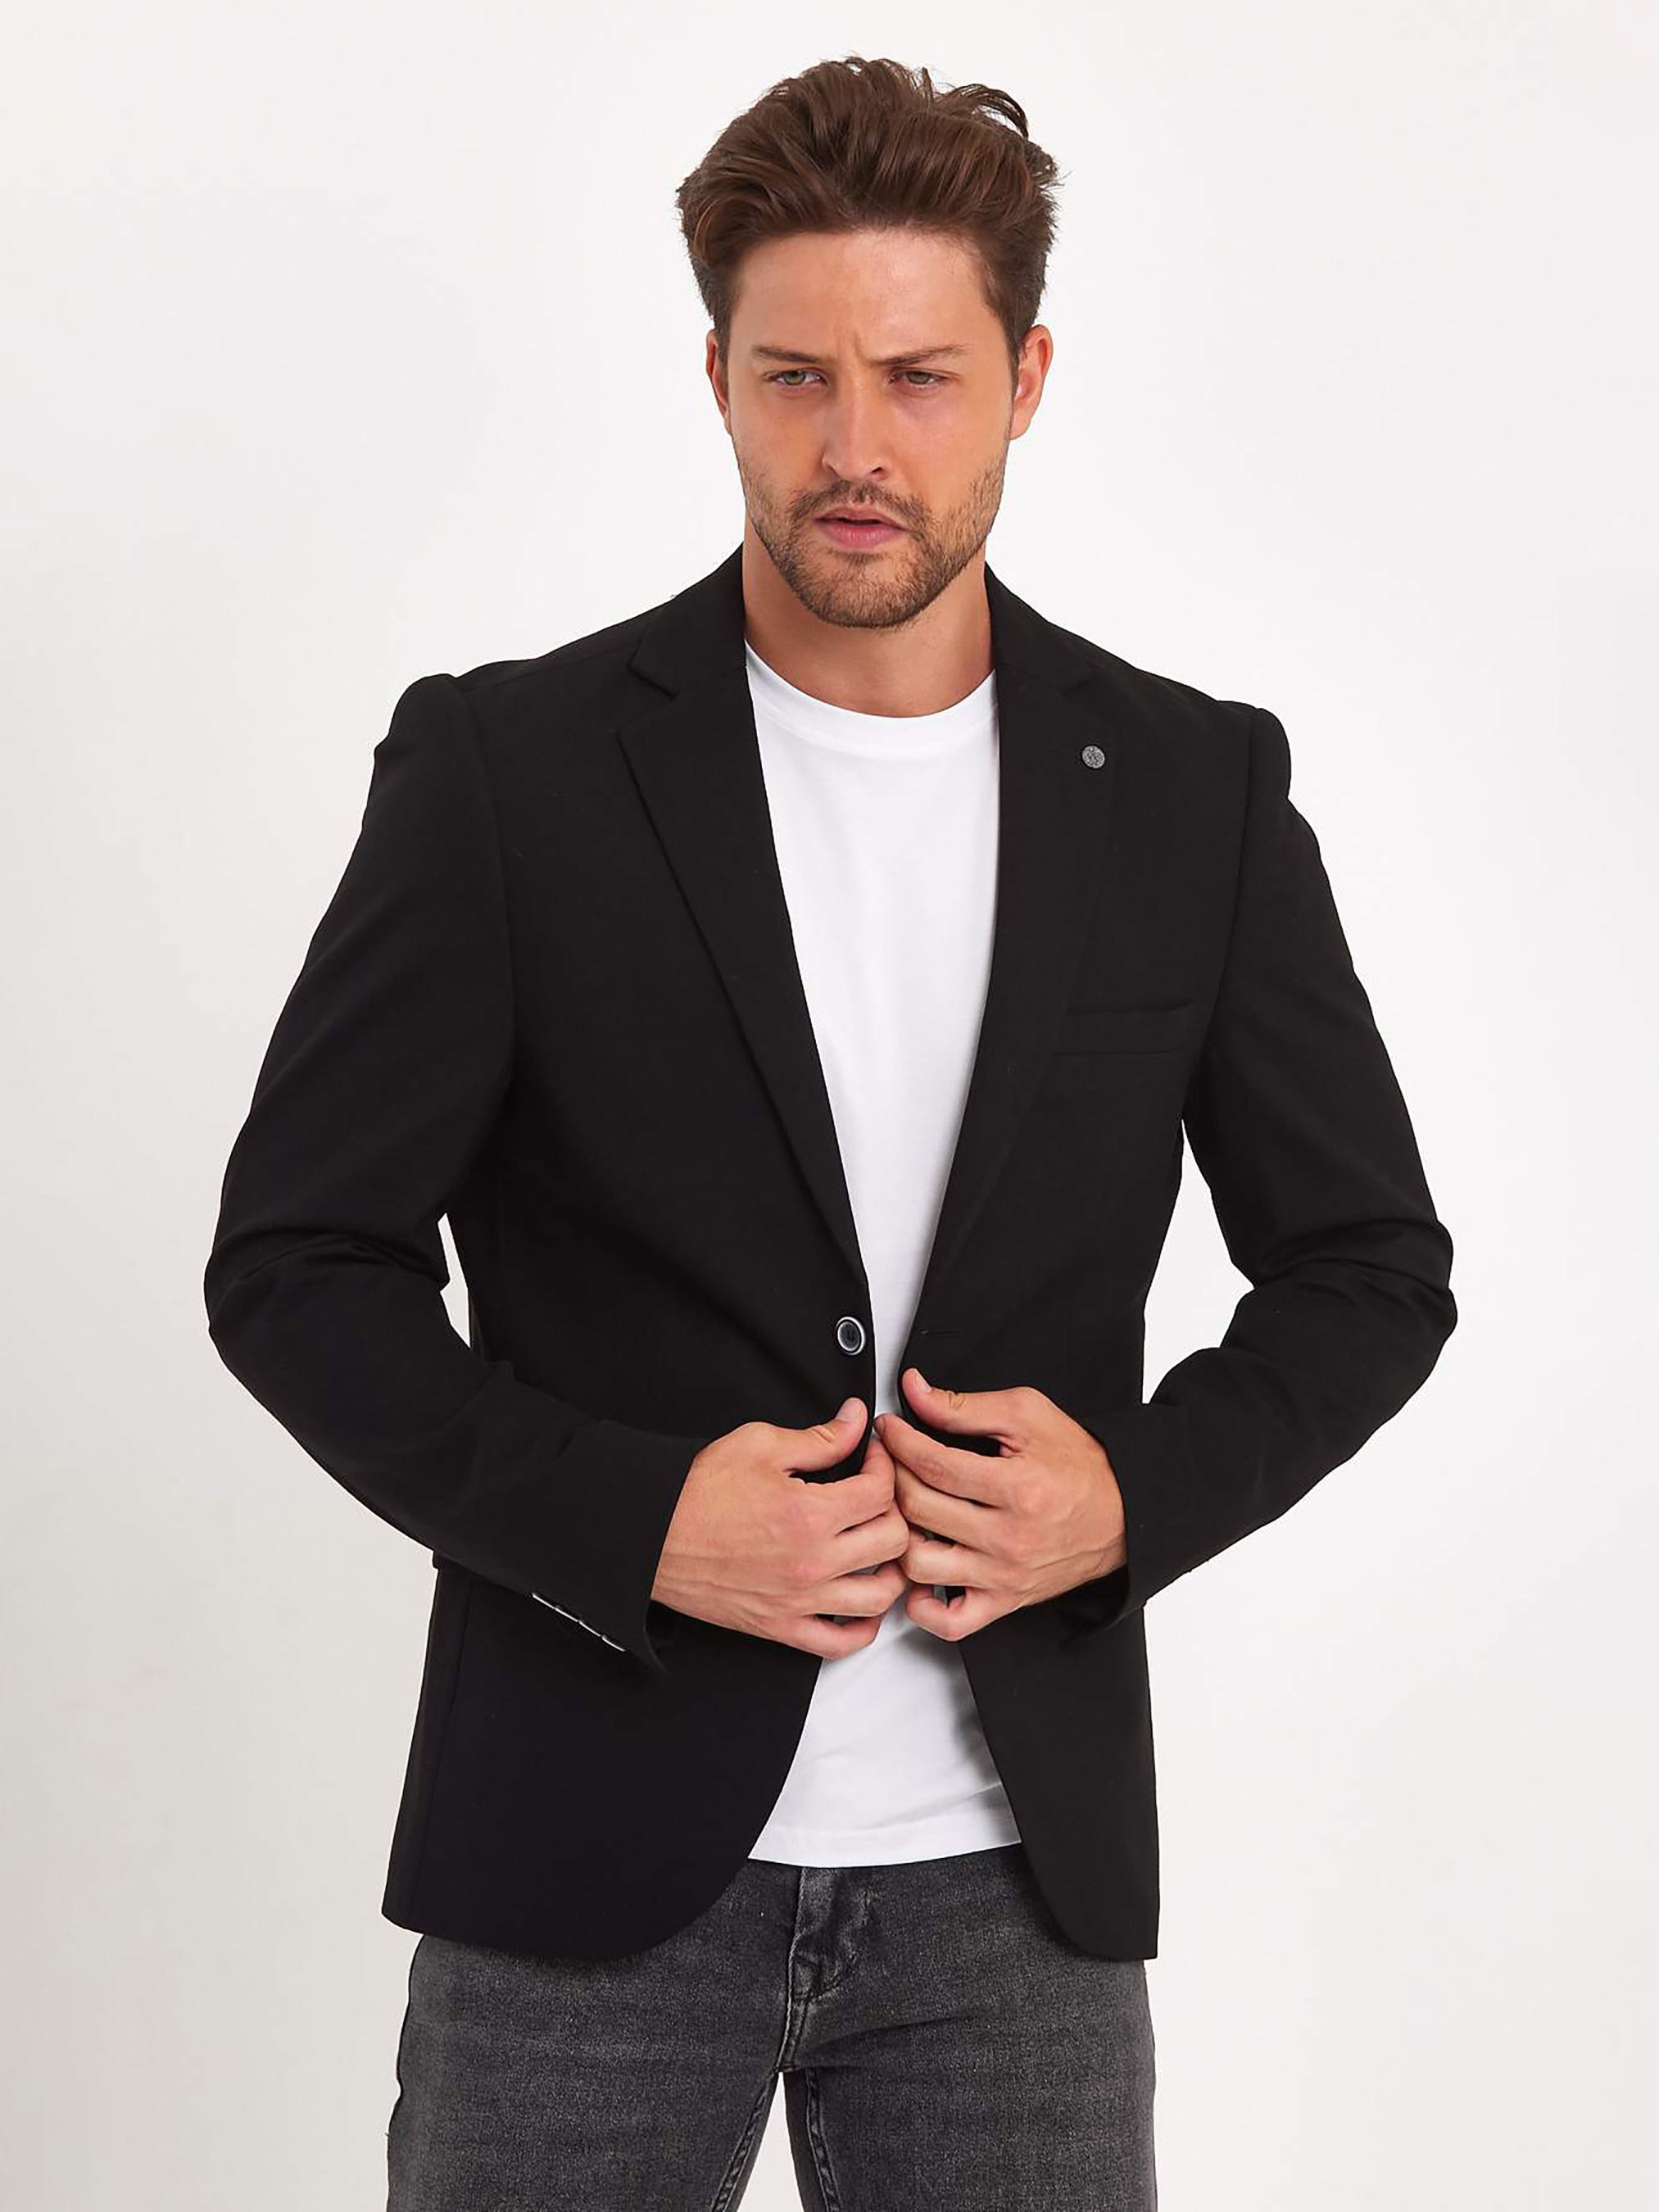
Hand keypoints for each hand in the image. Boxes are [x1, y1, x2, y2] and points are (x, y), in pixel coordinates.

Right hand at [652, 1398, 910, 1657]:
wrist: (651, 1535)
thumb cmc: (696, 1492)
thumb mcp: (759, 1445)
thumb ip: (819, 1437)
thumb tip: (856, 1421)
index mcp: (809, 1513)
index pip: (881, 1491)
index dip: (884, 1466)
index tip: (872, 1458)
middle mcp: (811, 1563)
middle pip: (893, 1541)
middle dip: (895, 1510)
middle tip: (877, 1497)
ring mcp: (798, 1600)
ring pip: (881, 1596)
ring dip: (891, 1568)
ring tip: (880, 1546)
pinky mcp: (781, 1626)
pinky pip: (840, 1643)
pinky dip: (863, 1628)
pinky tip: (861, 1600)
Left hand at [877, 1369, 1126, 1641]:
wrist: (1123, 1511)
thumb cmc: (1079, 1464)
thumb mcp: (1027, 1415)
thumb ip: (965, 1406)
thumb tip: (915, 1392)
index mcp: (1018, 1488)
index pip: (932, 1464)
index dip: (899, 1441)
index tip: (888, 1429)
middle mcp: (1010, 1538)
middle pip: (919, 1509)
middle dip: (891, 1476)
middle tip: (888, 1459)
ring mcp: (1005, 1576)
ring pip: (920, 1565)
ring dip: (899, 1536)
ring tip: (902, 1512)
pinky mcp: (1006, 1602)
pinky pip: (950, 1622)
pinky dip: (923, 1605)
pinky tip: (919, 1573)